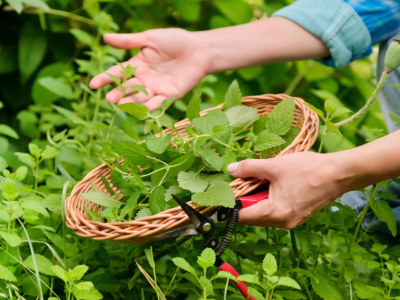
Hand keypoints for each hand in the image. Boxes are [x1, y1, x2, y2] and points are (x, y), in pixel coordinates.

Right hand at [89, 29, 209, 110]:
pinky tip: (142, 110)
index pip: (118, 72)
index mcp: (137, 64)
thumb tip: (105, 38)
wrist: (199, 49)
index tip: (93, 84)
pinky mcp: (170, 95)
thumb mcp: (150, 38)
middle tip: (109, 99)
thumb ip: (129, 41)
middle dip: (118, 93)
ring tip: (121, 104)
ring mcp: (157, 88)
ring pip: (141, 97)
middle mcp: (145, 79)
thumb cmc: (175, 40)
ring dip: (131, 102)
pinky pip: (159, 103)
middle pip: (128, 88)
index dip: (105, 78)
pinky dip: (150, 106)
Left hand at [228, 152, 345, 228]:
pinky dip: (269, 200)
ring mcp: (292, 221)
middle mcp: (282, 223)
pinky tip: (273, 185)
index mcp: (274, 213)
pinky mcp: (298, 216)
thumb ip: (249, 168)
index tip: (226, 192)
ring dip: (258, 199)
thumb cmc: (307, 169)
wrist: (339, 174)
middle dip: (245, 200)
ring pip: (264, 213)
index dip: (230, 205)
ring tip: (260, 180)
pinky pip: (276, 211)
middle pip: (252, 216)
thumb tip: (230, 171)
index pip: (242, 217)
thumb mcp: (274, 165)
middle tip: (243, 181)